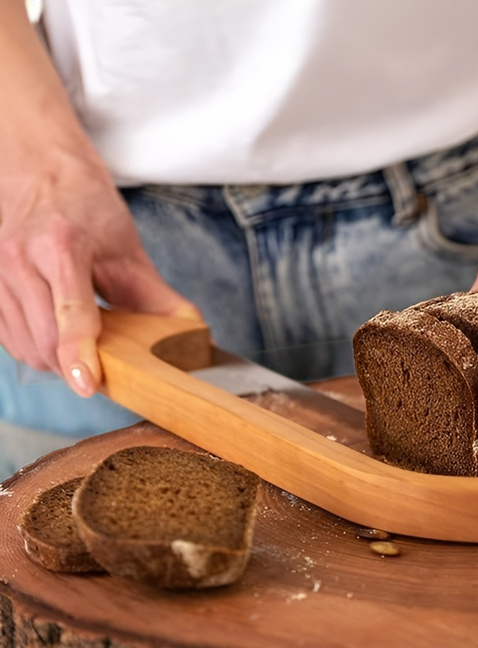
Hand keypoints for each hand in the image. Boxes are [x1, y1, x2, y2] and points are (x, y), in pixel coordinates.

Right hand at [0, 153, 200, 396]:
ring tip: (81, 347)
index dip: (79, 353)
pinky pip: (9, 340)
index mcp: (62, 245)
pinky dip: (34, 350)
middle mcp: (20, 259)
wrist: (38, 172)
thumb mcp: (128, 250)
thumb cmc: (85, 208)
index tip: (88, 382)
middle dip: (76, 365)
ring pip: (25, 346)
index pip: (70, 311)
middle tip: (104, 368)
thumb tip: (196, 337)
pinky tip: (55, 336)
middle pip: (46, 339)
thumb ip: (157, 297)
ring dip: (56, 361)